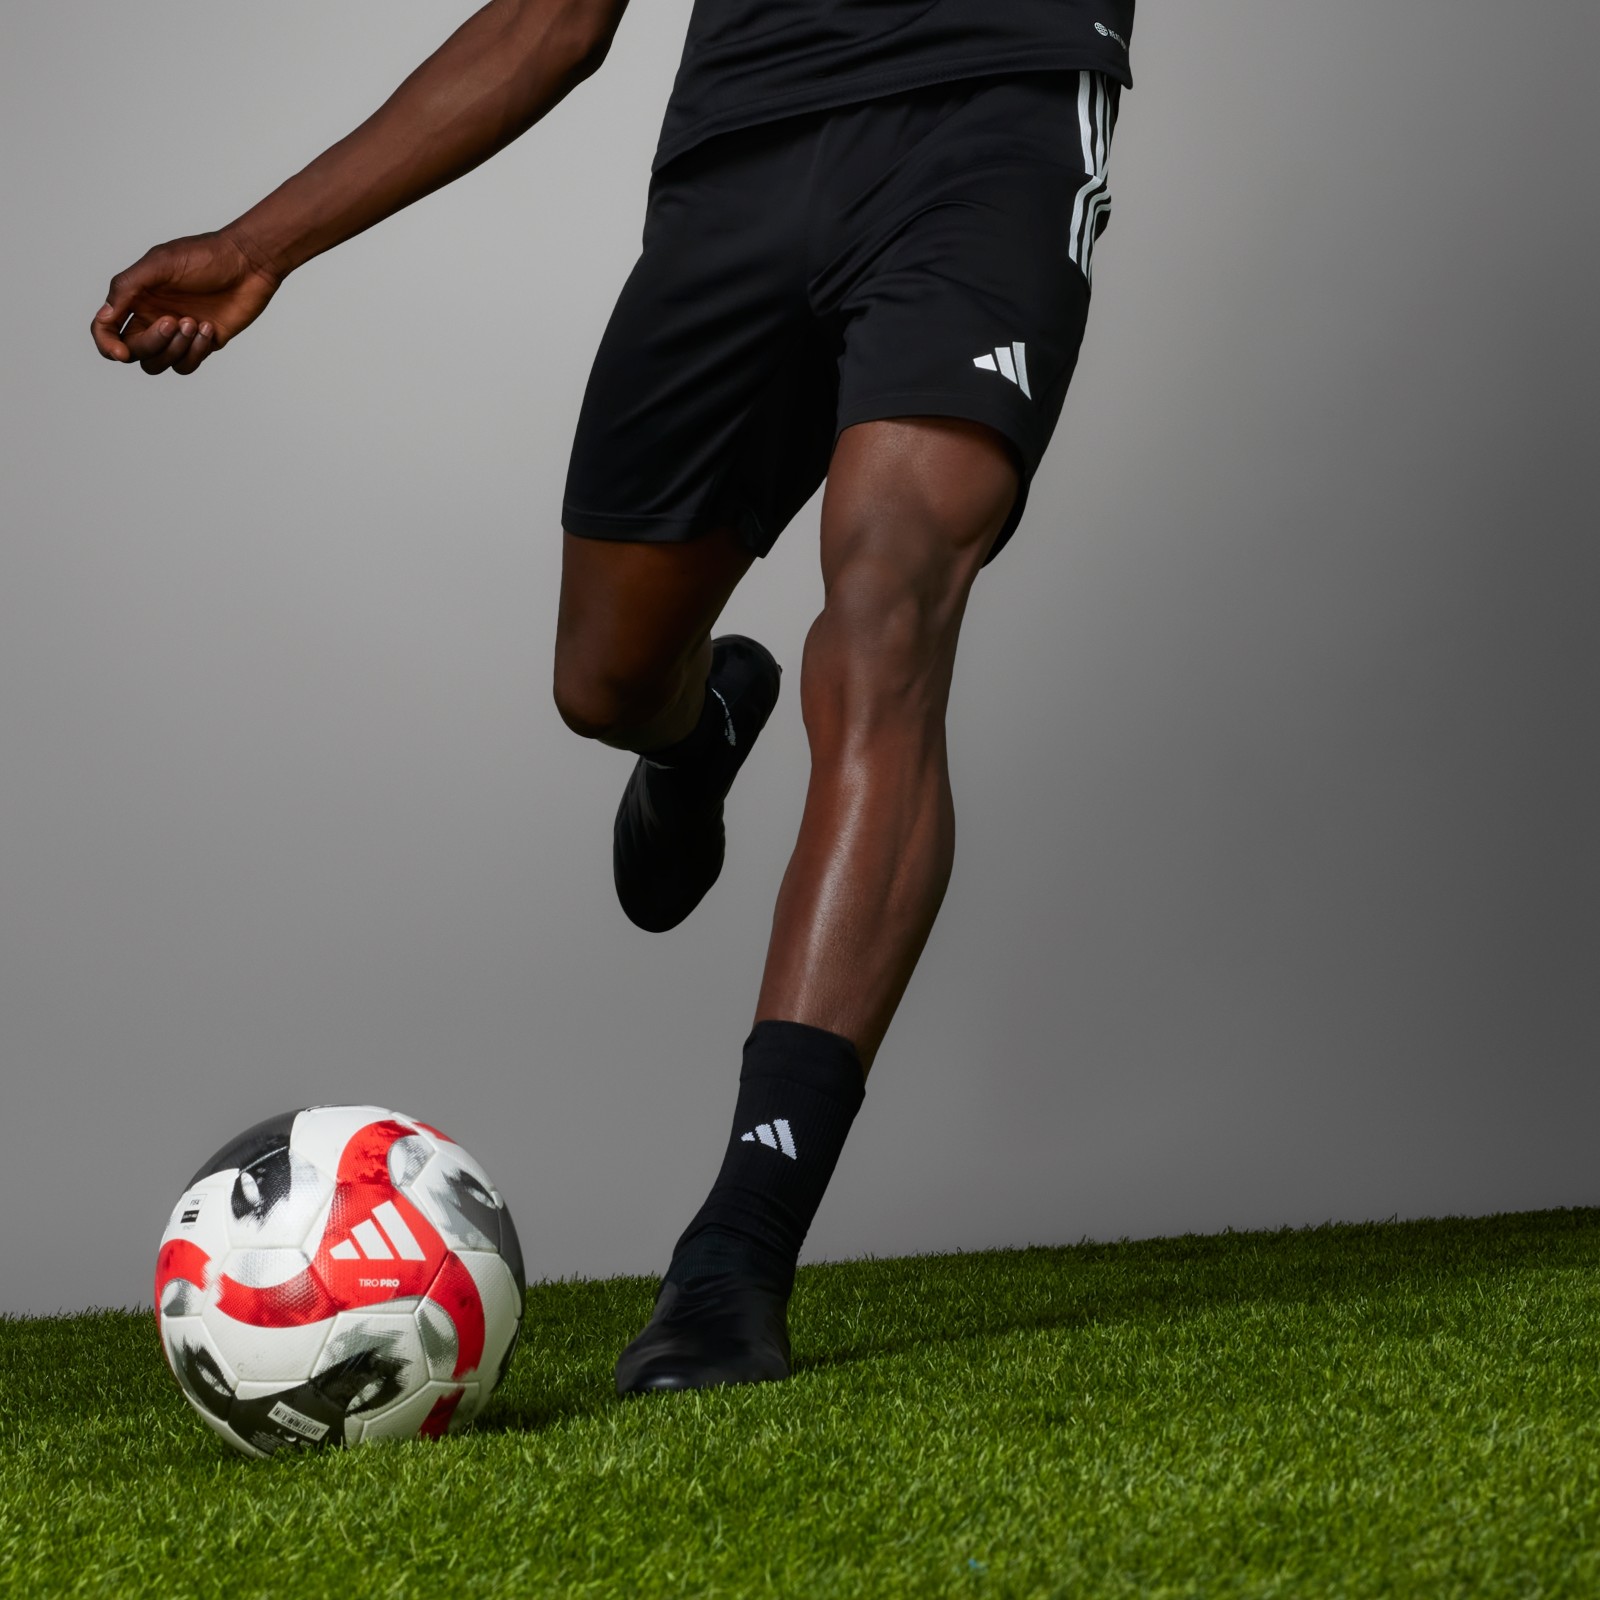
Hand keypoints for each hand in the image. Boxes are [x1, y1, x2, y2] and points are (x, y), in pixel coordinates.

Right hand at [90, 229, 282, 374]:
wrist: (249, 263)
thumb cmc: (204, 256)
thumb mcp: (160, 264)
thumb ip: (127, 288)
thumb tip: (104, 316)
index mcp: (136, 297)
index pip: (107, 329)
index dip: (106, 345)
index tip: (121, 353)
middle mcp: (152, 317)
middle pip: (135, 351)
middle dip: (152, 343)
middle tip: (174, 321)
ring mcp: (178, 334)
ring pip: (159, 363)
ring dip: (175, 349)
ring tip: (194, 322)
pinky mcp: (203, 344)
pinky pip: (187, 364)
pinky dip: (196, 351)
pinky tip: (209, 327)